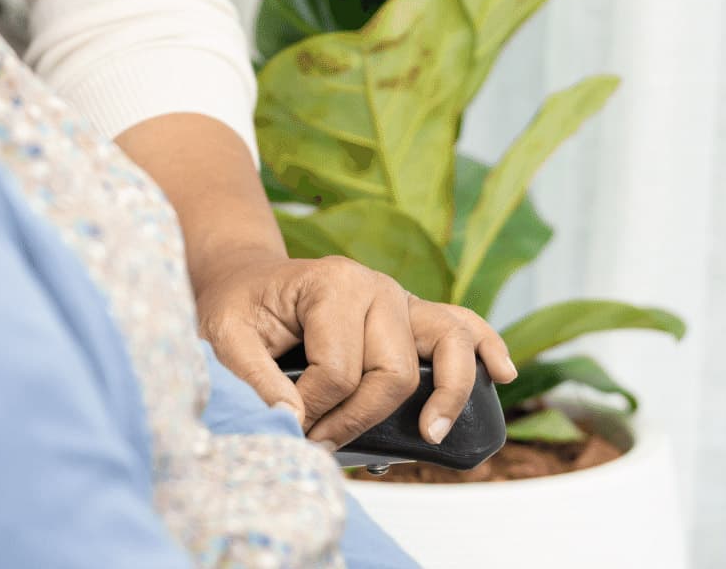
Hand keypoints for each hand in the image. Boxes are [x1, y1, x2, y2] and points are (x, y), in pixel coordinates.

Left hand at [198, 252, 516, 449]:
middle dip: (359, 418)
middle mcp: (376, 286)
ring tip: (432, 431)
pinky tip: (502, 374)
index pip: (340, 369)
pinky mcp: (414, 315)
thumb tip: (292, 420)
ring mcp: (402, 298)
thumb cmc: (238, 309)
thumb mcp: (223, 336)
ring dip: (447, 393)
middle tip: (322, 443)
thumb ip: (252, 378)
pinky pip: (463, 326)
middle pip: (393, 371)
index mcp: (332, 283)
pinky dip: (487, 348)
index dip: (314, 412)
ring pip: (445, 348)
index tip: (290, 427)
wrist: (249, 283)